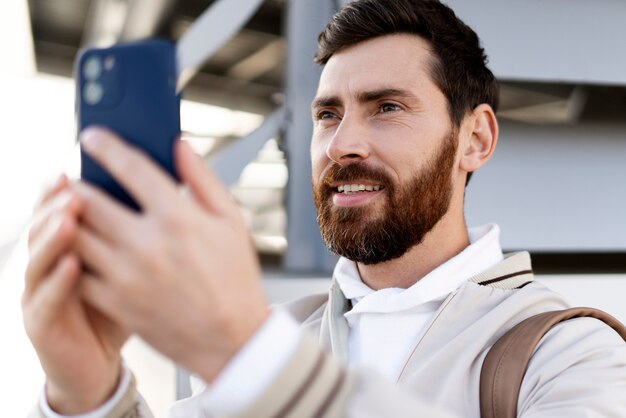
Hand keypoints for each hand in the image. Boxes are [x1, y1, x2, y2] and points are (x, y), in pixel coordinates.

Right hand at [22, 174, 127, 414]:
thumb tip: (160, 187)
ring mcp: (39, 292)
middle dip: (58, 201)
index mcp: (71, 245)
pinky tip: (74, 263)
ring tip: (70, 214)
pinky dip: (58, 281)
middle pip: (45, 224)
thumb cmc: (124, 307)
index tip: (88, 154)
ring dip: (53, 235)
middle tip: (74, 181)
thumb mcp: (134, 264)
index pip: (62, 206)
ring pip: (39, 257)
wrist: (103, 362)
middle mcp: (49, 263)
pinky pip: (46, 300)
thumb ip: (140, 228)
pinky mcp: (41, 324)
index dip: (71, 182)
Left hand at [75, 128, 269, 382]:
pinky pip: (76, 271)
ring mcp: (126, 275)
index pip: (131, 167)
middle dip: (75, 181)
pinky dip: (73, 256)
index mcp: (179, 218)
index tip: (92, 136)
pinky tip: (83, 249)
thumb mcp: (232, 221)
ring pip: (74, 234)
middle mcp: (147, 243)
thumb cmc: (234, 278)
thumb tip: (180, 145)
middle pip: (88, 199)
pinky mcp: (115, 302)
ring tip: (75, 211)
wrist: (231, 338)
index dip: (106, 145)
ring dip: (68, 217)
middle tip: (76, 177)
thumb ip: (203, 178)